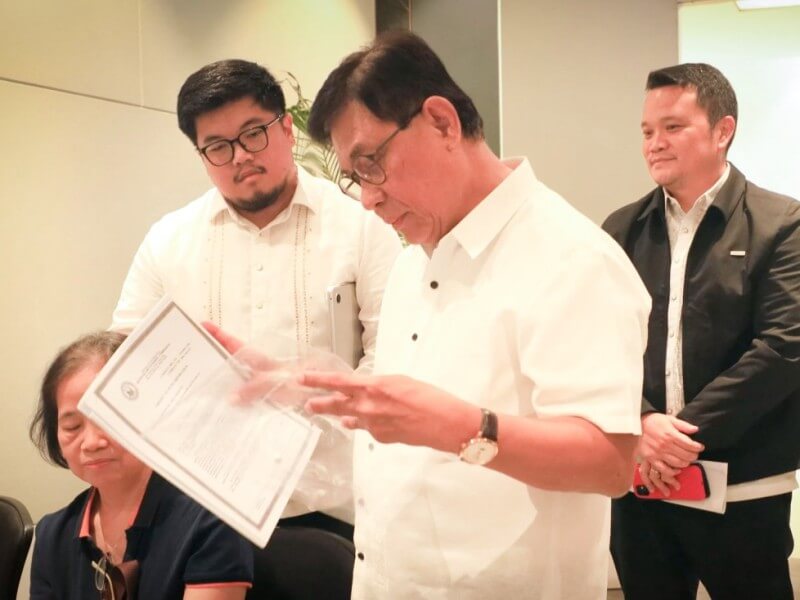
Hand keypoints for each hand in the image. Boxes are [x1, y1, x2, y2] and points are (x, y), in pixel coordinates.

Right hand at [202, 322, 314, 407]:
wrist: (309, 390)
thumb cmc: (294, 379)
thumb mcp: (272, 380)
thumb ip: (253, 388)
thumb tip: (231, 398)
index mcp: (254, 357)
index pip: (231, 342)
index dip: (217, 333)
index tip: (202, 325)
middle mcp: (251, 366)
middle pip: (226, 358)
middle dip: (209, 357)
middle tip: (190, 357)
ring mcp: (253, 379)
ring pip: (230, 377)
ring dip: (217, 380)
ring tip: (199, 384)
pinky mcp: (256, 393)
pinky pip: (238, 395)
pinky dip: (229, 398)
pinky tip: (220, 406)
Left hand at [302, 371, 479, 451]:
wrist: (444, 422)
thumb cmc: (428, 397)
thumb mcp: (399, 381)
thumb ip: (377, 386)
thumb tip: (364, 390)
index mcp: (373, 386)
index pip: (337, 382)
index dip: (317, 380)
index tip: (302, 378)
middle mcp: (368, 406)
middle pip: (335, 403)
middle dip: (319, 402)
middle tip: (306, 402)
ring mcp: (373, 424)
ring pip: (348, 417)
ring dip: (336, 413)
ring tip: (324, 411)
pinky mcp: (380, 437)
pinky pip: (365, 428)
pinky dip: (362, 423)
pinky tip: (358, 422)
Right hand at [636, 413, 703, 492]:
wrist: (637, 424)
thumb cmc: (654, 421)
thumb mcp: (670, 419)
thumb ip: (683, 425)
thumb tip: (696, 429)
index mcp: (670, 434)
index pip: (690, 445)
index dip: (698, 447)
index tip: (700, 447)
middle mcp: (665, 445)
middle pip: (686, 455)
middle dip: (694, 455)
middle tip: (694, 454)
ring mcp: (658, 453)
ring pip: (678, 463)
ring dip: (686, 463)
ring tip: (687, 459)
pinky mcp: (651, 458)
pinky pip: (664, 469)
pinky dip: (673, 472)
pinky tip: (677, 469)